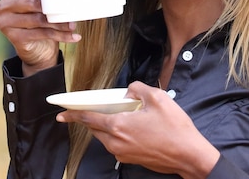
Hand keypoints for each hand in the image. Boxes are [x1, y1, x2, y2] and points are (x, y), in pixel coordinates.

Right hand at [0, 0, 80, 75]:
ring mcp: (5, 21)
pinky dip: (60, 36)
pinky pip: (41, 35)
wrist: (34, 44)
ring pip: (39, 21)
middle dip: (54, 7)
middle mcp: (5, 4)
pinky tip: (74, 36)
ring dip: (60, 24)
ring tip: (74, 24)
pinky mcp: (13, 37)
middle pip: (33, 3)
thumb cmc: (39, 15)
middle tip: (71, 9)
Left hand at [57, 81, 219, 178]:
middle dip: (91, 119)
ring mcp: (123, 153)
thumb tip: (128, 92)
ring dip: (106, 126)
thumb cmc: (175, 128)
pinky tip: (131, 126)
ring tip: (118, 115)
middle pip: (95, 129)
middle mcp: (117, 142)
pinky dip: (117, 134)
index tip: (61, 113)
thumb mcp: (158, 98)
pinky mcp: (131, 159)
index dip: (73, 115)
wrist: (187, 154)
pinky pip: (116, 144)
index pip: (89, 118)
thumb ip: (138, 89)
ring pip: (105, 137)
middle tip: (92, 109)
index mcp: (119, 126)